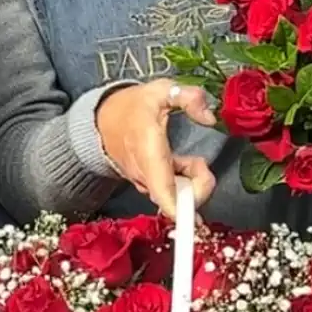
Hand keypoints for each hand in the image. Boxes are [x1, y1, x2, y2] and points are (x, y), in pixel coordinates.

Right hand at [94, 79, 218, 220]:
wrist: (102, 120)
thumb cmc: (132, 106)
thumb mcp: (161, 91)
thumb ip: (189, 98)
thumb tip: (210, 117)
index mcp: (147, 150)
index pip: (162, 189)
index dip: (179, 209)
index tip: (195, 220)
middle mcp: (144, 174)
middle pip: (176, 199)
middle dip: (199, 186)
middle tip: (198, 162)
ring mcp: (144, 183)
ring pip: (175, 197)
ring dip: (191, 182)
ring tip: (186, 159)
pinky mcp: (147, 186)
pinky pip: (170, 194)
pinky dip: (183, 184)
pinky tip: (179, 165)